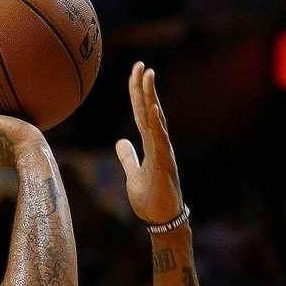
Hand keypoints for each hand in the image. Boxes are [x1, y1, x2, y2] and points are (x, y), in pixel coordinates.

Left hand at [115, 63, 183, 226]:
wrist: (163, 221)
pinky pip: (160, 141)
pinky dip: (157, 124)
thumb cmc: (151, 200)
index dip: (137, 93)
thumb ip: (128, 158)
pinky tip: (154, 109)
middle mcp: (159, 144)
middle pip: (150, 111)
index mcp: (151, 144)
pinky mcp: (164, 164)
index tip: (135, 72)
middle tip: (141, 64)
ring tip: (148, 76)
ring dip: (152, 97)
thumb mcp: (133, 175)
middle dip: (144, 87)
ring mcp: (163, 152)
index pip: (142, 114)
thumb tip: (121, 142)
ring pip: (156, 120)